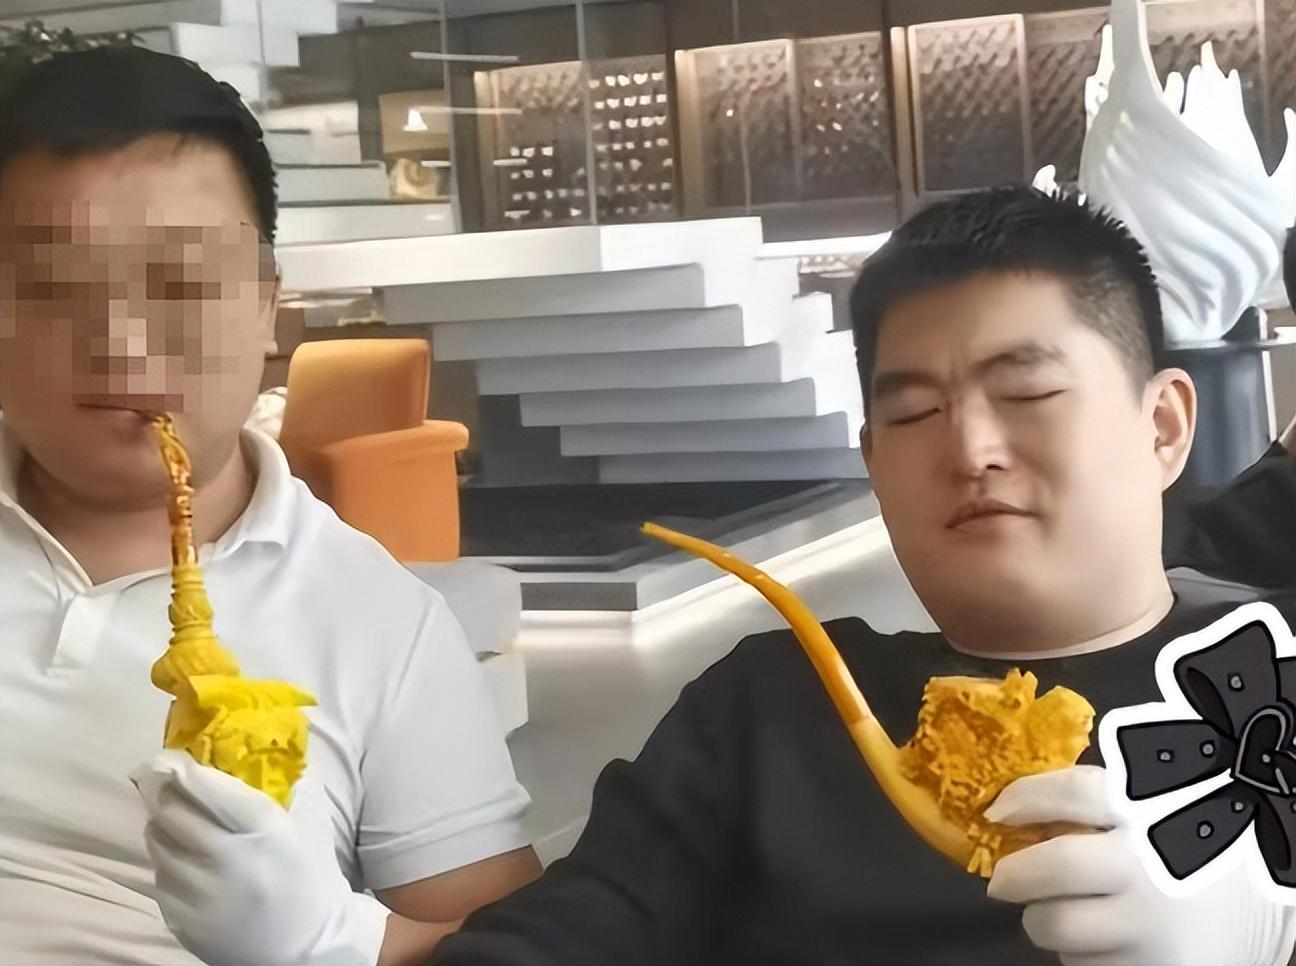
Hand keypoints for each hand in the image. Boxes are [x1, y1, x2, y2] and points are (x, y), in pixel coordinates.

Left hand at [133, 750, 390, 965]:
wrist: (307, 944)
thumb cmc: (307, 873)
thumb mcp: (300, 823)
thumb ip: (272, 787)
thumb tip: (240, 745)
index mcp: (262, 828)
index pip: (204, 787)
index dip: (178, 766)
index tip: (168, 756)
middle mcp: (226, 859)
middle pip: (169, 812)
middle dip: (163, 793)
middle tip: (165, 783)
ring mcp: (200, 893)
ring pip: (157, 843)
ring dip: (163, 827)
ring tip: (181, 825)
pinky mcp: (182, 920)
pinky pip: (160, 877)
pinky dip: (168, 863)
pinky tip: (190, 863)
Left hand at [985, 765, 1294, 965]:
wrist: (1280, 898)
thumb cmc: (1206, 839)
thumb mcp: (1161, 801)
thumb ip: (1101, 799)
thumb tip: (1019, 805)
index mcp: (1146, 812)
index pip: (1068, 792)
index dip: (1023, 799)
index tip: (997, 812)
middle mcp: (1144, 867)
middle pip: (1052, 869)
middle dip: (1015, 877)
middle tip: (1004, 881)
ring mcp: (1150, 927)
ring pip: (1059, 930)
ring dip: (1047, 922)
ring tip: (1059, 914)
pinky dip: (1083, 957)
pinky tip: (1102, 943)